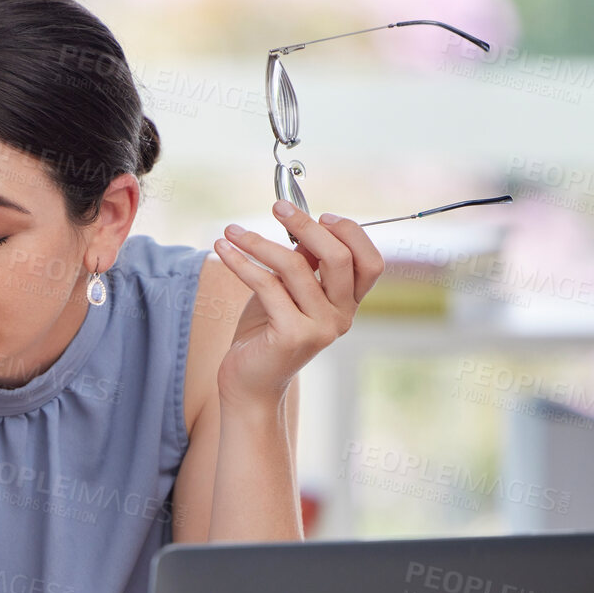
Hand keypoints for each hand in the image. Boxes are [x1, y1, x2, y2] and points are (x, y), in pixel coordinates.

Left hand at [211, 201, 384, 407]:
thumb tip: (300, 225)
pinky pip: (267, 285)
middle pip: (339, 258)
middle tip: (277, 208)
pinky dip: (242, 262)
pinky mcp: (292, 335)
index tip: (320, 215)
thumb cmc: (265, 334)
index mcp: (347, 304)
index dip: (351, 233)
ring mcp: (320, 328)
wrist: (248, 383)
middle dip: (307, 226)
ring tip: (232, 232)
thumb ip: (301, 264)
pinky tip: (223, 249)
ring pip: (296, 267)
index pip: (370, 262)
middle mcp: (341, 317)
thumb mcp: (287, 292)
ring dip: (259, 242)